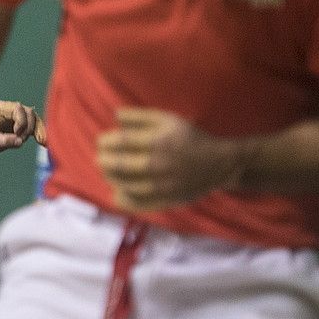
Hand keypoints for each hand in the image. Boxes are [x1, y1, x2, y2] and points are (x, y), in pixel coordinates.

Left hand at [0, 100, 46, 151]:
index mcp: (1, 108)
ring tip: (41, 143)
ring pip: (35, 119)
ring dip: (38, 131)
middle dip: (29, 127)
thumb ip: (3, 140)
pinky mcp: (22, 124)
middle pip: (29, 113)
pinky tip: (45, 143)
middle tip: (20, 140)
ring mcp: (18, 116)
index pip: (18, 109)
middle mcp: (11, 109)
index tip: (16, 133)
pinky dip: (40, 133)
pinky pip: (35, 127)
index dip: (21, 121)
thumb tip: (19, 141)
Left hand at [96, 108, 239, 211]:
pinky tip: (116, 194)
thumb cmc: (190, 138)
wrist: (219, 163)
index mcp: (159, 141)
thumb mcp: (169, 120)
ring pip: (127, 185)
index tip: (100, 142)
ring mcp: (163, 184)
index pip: (122, 142)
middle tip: (99, 158)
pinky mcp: (168, 199)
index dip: (105, 142)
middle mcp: (159, 164)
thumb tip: (115, 115)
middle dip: (104, 161)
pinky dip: (125, 201)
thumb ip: (141, 116)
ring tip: (106, 173)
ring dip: (111, 179)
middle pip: (121, 165)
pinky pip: (141, 203)